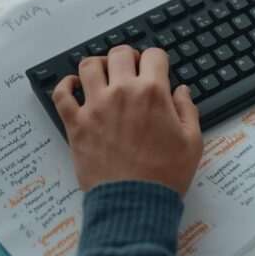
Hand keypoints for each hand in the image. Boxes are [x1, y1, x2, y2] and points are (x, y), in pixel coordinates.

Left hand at [52, 45, 203, 194]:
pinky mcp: (76, 124)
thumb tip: (181, 91)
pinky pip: (61, 94)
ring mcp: (95, 106)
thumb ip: (188, 110)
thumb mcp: (192, 142)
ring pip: (89, 66)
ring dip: (99, 65)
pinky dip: (65, 85)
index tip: (157, 70)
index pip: (154, 55)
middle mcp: (122, 92)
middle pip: (120, 53)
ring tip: (104, 75)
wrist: (134, 202)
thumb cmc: (165, 175)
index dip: (157, 60)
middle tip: (131, 69)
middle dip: (129, 57)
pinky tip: (74, 86)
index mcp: (153, 92)